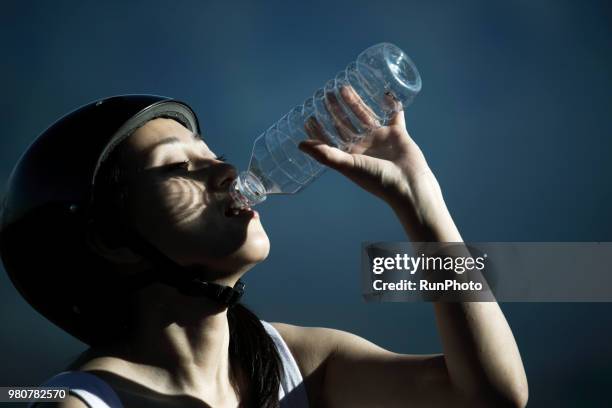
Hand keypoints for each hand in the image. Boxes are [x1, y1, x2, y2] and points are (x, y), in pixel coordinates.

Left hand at [299, 86, 447, 233]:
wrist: (408, 184)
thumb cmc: (377, 179)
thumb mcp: (348, 166)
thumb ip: (325, 154)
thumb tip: (299, 145)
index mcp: (350, 156)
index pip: (330, 140)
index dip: (319, 129)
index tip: (309, 115)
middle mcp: (363, 147)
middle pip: (346, 124)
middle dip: (335, 110)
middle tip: (326, 94)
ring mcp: (380, 139)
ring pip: (365, 116)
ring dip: (354, 102)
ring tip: (344, 87)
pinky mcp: (397, 134)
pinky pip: (394, 115)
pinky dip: (391, 104)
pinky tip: (385, 92)